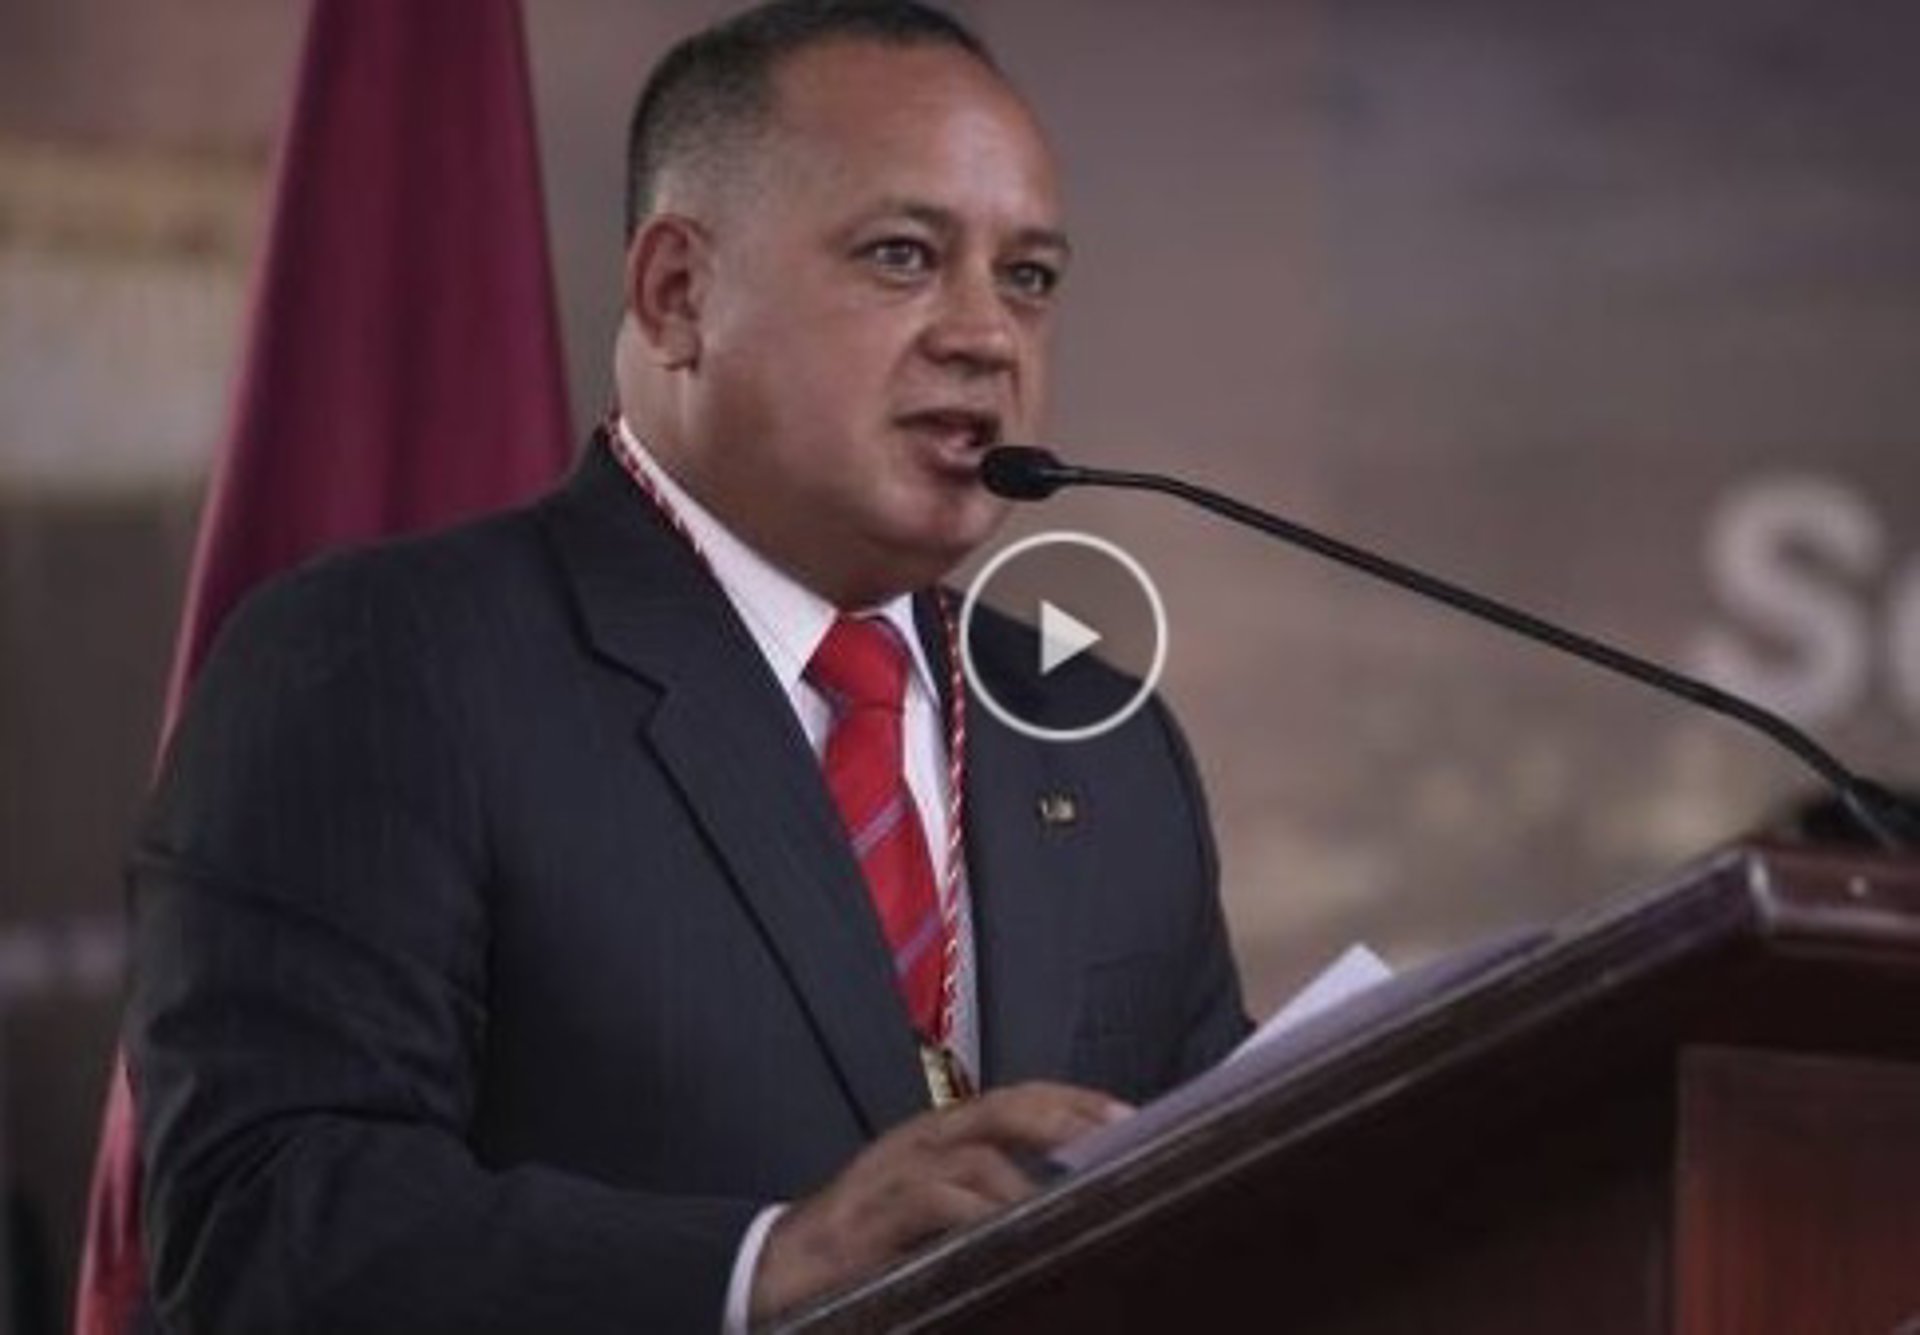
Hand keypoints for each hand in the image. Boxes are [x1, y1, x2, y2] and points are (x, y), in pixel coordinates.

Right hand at [749, 1081, 1129, 1322]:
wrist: (775, 1268)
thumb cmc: (863, 1243)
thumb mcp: (931, 1212)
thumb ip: (984, 1198)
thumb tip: (1061, 1204)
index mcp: (940, 1135)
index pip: (1018, 1099)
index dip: (1074, 1100)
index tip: (1131, 1113)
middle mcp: (922, 1139)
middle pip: (1005, 1107)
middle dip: (1066, 1117)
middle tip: (1120, 1134)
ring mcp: (896, 1171)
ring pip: (977, 1151)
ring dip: (1033, 1172)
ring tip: (1079, 1195)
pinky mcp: (875, 1213)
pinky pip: (936, 1199)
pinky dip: (977, 1210)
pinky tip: (1009, 1226)